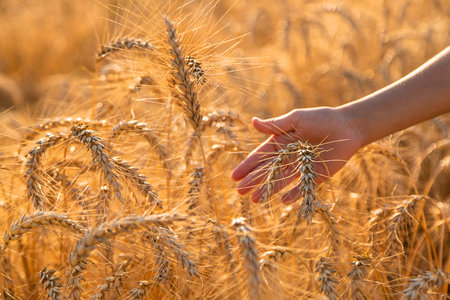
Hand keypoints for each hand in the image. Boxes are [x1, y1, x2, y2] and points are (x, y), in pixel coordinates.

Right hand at [231, 107, 361, 203]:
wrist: (348, 126)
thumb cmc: (321, 118)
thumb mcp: (296, 119)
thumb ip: (276, 124)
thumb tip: (252, 122)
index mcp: (281, 143)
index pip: (260, 156)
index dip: (247, 166)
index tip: (235, 176)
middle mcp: (289, 157)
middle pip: (268, 171)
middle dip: (253, 181)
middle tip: (240, 191)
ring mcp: (301, 168)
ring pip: (281, 181)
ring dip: (268, 190)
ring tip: (255, 200)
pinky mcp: (316, 176)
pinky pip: (303, 187)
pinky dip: (294, 194)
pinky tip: (283, 201)